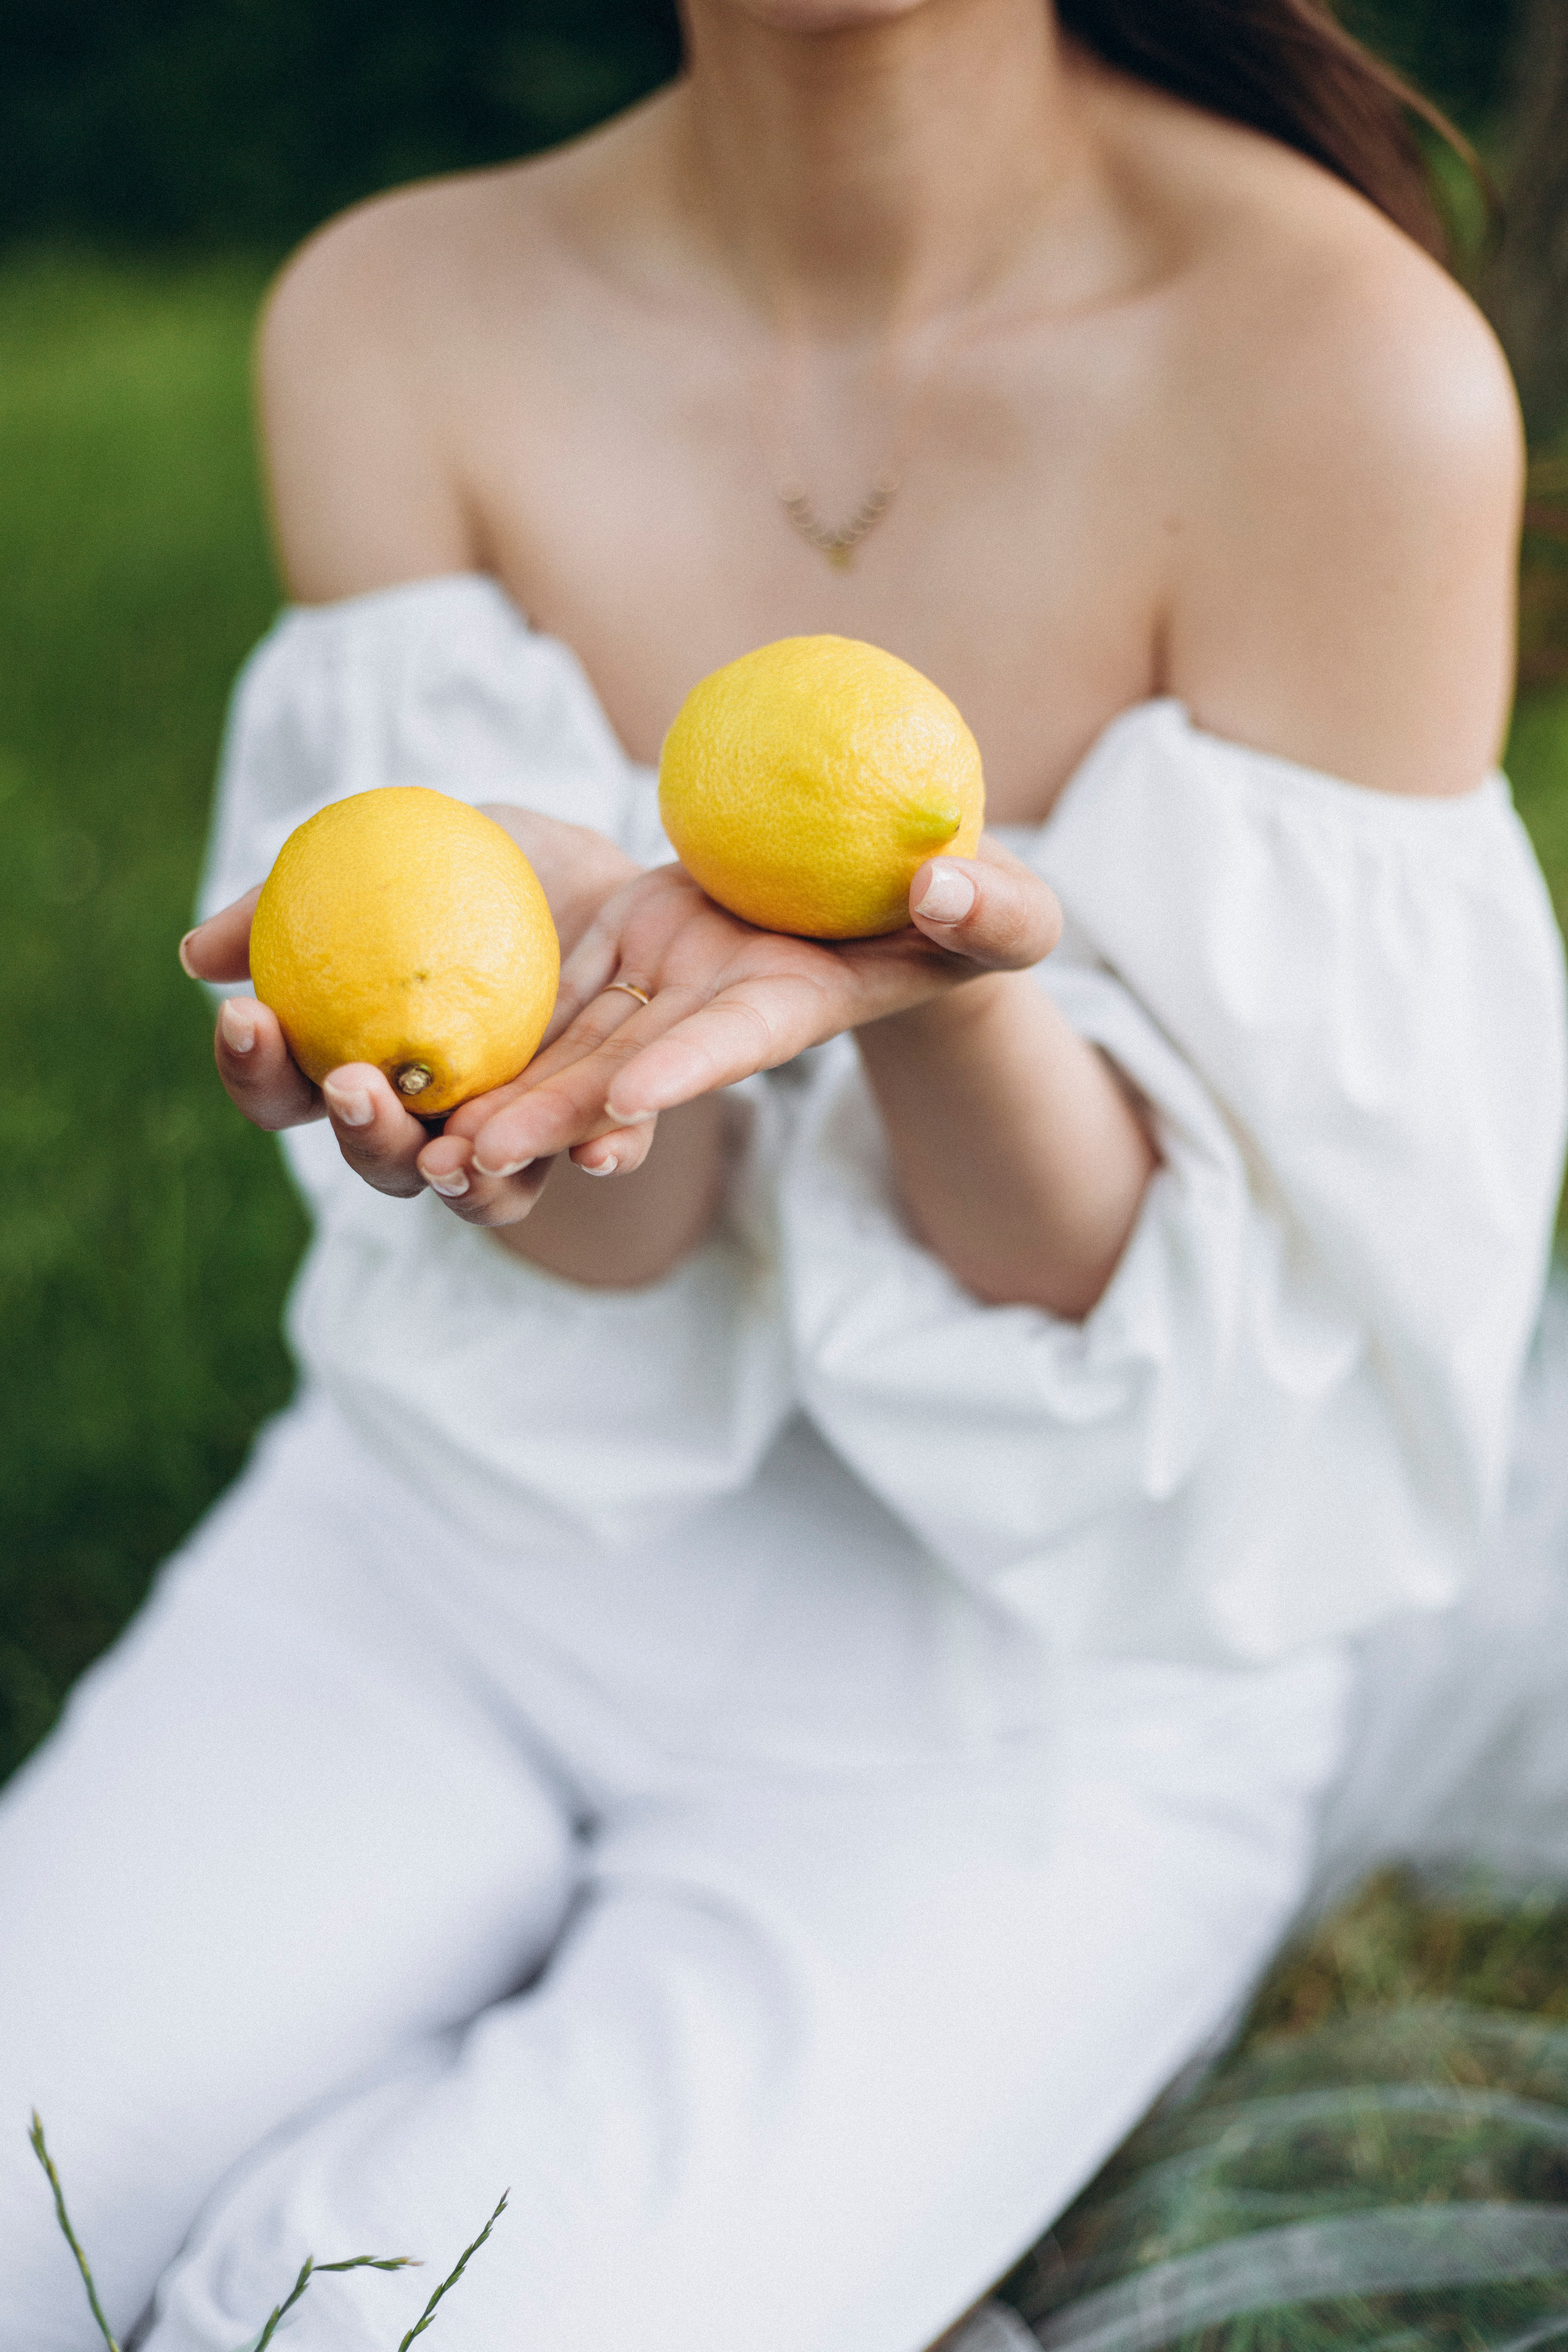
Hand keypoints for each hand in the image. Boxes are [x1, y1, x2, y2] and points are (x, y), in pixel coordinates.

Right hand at [178, 808, 640, 1223]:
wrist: (588, 865)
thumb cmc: (469, 864)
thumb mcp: (387, 858)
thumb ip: (295, 900)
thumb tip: (197, 957)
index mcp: (356, 1065)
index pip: (284, 1094)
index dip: (253, 1070)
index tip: (245, 1015)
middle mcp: (429, 1118)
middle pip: (377, 1162)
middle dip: (359, 1132)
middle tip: (352, 1080)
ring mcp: (513, 1130)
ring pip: (479, 1194)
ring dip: (457, 1177)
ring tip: (449, 1151)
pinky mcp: (599, 1120)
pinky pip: (601, 1154)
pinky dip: (596, 1156)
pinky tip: (592, 1152)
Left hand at [427, 838, 1061, 1187]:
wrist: (899, 895)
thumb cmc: (967, 908)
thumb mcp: (1004, 908)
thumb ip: (992, 907)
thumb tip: (941, 883)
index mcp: (807, 999)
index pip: (743, 1037)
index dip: (691, 1064)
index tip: (632, 1095)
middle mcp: (725, 1017)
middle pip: (631, 1074)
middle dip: (554, 1121)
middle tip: (472, 1164)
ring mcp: (674, 996)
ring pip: (579, 1056)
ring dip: (509, 1108)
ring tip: (431, 1154)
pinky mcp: (634, 961)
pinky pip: (561, 1007)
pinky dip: (506, 1047)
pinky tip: (430, 1089)